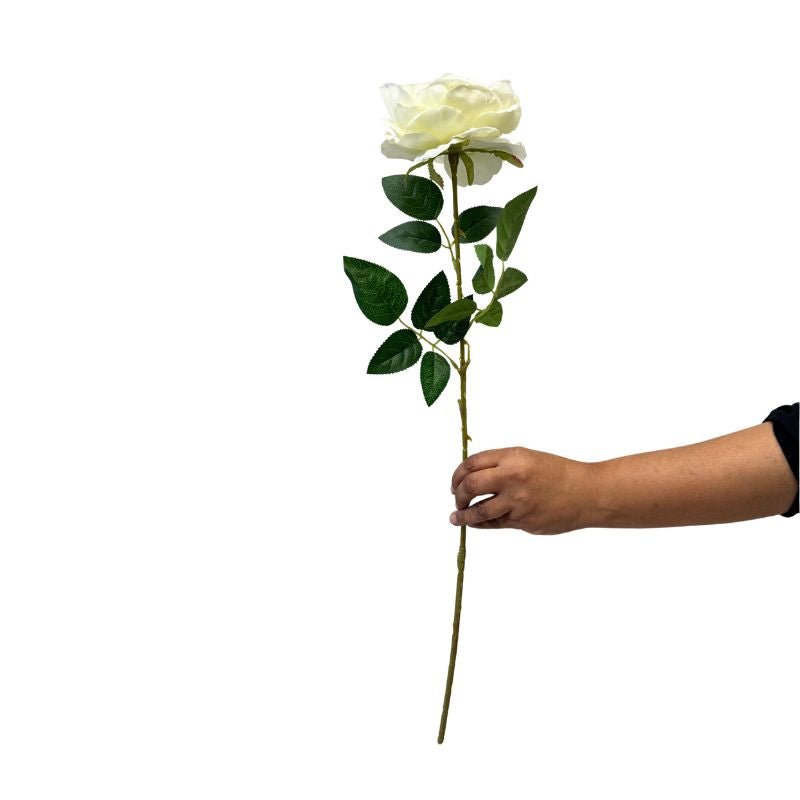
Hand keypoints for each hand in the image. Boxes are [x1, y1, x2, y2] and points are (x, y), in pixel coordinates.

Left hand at [449, 446, 592, 533]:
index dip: (458, 474)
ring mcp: (518, 501)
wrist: (587, 493)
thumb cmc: (557, 474)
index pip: (472, 463)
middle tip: (456, 500)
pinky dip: (481, 523)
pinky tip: (475, 523)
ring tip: (456, 518)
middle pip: (471, 485)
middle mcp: (513, 477)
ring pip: (479, 510)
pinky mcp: (523, 521)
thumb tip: (470, 476)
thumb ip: (500, 465)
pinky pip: (495, 523)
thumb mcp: (528, 458)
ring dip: (463, 516)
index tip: (455, 483)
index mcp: (513, 457)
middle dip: (458, 494)